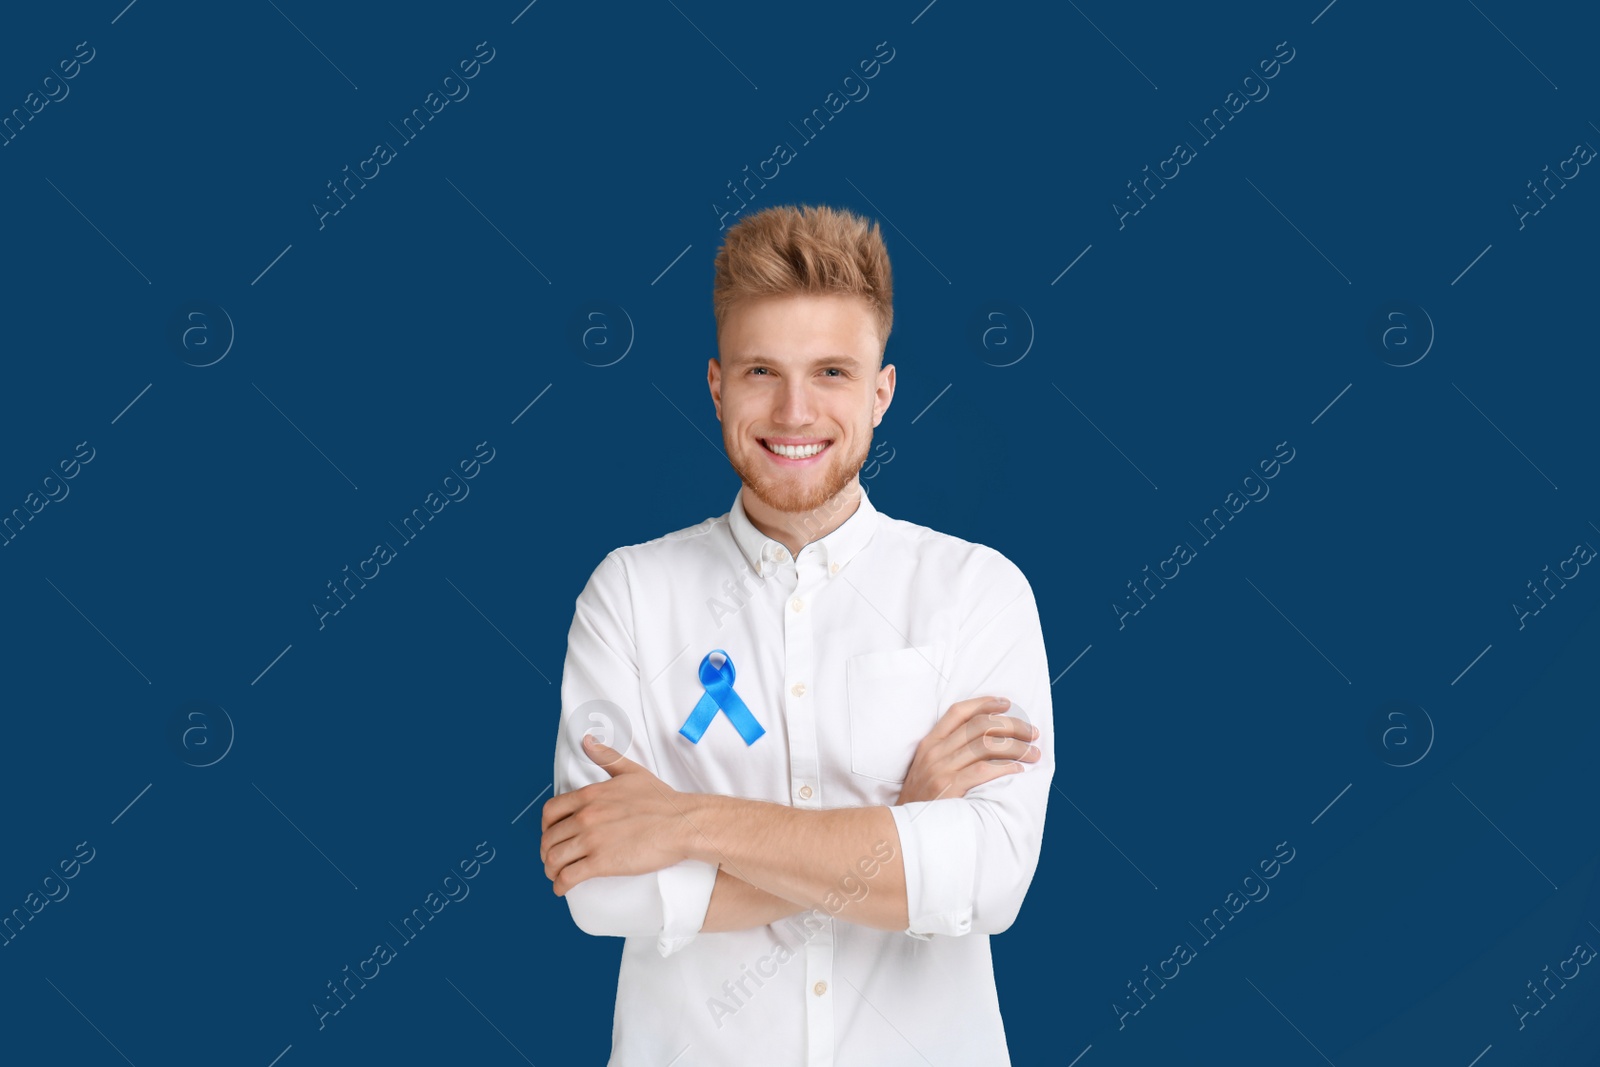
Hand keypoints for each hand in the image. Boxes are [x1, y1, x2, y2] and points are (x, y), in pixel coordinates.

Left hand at [540, 736, 688, 894]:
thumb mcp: (632, 771)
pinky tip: (561, 888)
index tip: (550, 833)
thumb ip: (607, 757)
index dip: (545, 826)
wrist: (681, 824)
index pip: (550, 811)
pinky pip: (568, 876)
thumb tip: (587, 741)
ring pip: (554, 858)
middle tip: (552, 857)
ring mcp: (592, 841)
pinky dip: (559, 885)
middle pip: (549, 837)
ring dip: (550, 869)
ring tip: (555, 874)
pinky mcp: (602, 863)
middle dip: (546, 850)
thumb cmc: (663, 800)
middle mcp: (586, 817)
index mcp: (590, 796)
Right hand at [896, 696, 1039, 804]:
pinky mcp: (949, 788)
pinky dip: (1005, 767)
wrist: (903, 828)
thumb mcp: (926, 768)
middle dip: (1012, 725)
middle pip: (980, 725)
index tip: (1007, 703)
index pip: (959, 712)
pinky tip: (1018, 769)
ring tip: (1033, 753)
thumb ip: (948, 752)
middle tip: (1032, 732)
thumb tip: (986, 739)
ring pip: (986, 745)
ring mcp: (941, 770)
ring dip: (1016, 746)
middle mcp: (935, 752)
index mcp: (930, 743)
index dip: (985, 703)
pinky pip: (983, 770)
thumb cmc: (921, 799)